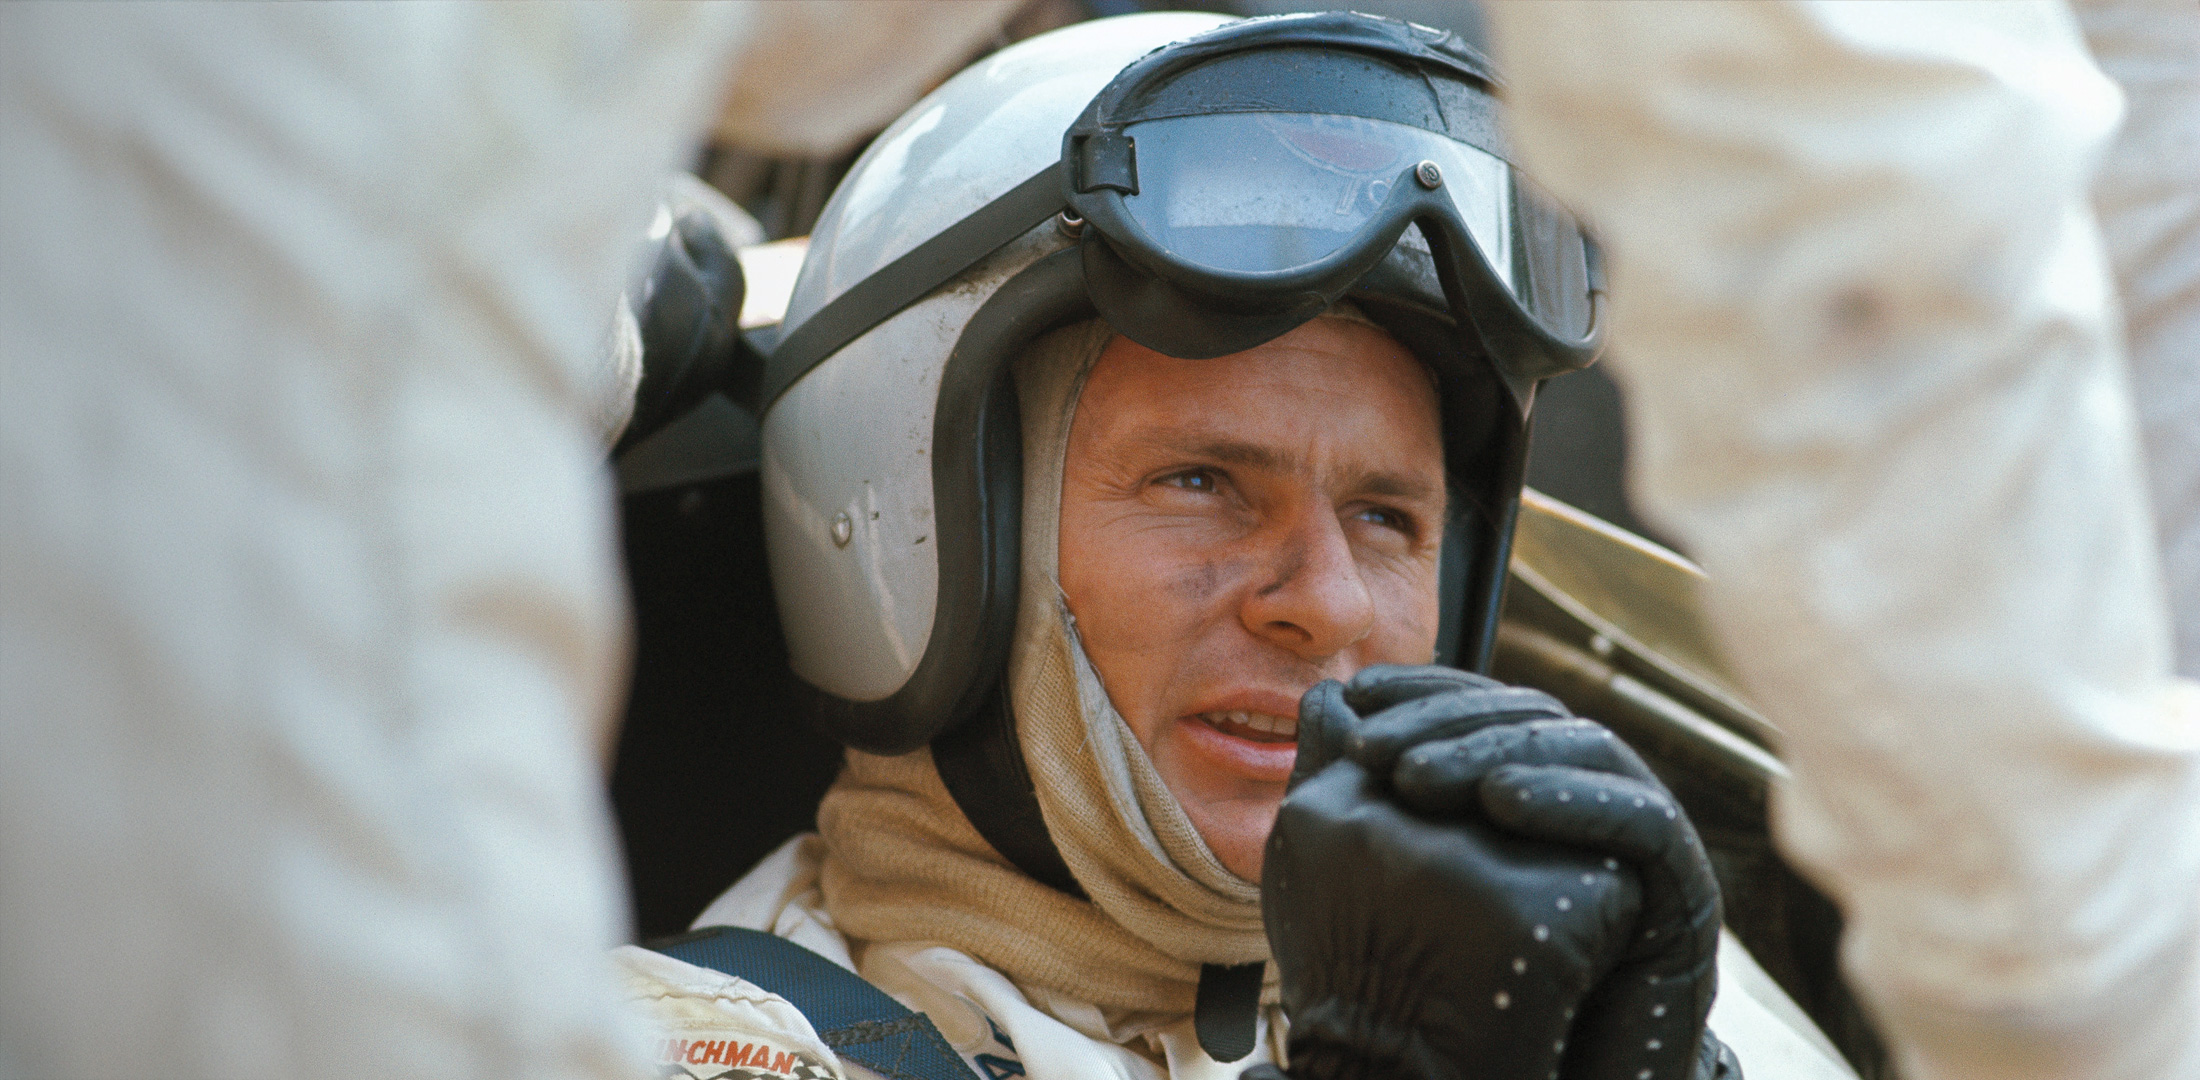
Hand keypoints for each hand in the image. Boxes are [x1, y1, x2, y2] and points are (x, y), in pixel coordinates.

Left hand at [1338, 665, 1726, 1079]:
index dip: (1425, 691)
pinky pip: (1641, 819)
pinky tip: (1501, 802)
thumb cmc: (1462, 993)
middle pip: (1533, 719)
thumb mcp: (1398, 886)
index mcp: (1535, 785)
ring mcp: (1645, 836)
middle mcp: (1594, 797)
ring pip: (1587, 751)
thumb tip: (1321, 700)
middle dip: (1449, 722)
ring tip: (1415, 779)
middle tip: (1371, 748)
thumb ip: (1361, 800)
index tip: (1356, 695)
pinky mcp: (1684, 884)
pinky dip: (1573, 799)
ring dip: (1498, 751)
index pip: (1487, 708)